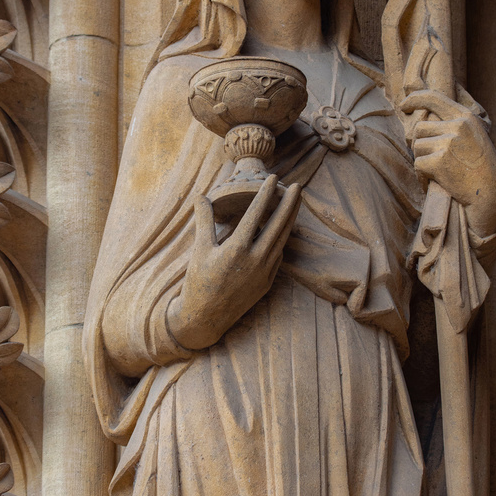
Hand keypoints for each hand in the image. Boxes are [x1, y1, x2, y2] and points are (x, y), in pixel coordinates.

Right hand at [167, 175, 301, 350]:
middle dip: (289, 203)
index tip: (272, 178)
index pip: (256, 213)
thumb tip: (201, 195)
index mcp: (237, 248)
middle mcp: (255, 259)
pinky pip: (278, 256)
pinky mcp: (268, 282)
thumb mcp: (199, 249)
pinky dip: (282, 240)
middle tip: (297, 186)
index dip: (265, 193)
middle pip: (278, 225)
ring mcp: (265, 272)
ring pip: (282, 239)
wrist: (205, 317)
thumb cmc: (198, 281)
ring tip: (297, 203)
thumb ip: (204, 221)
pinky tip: (285, 230)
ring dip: (291, 220)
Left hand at [400, 89, 495, 236]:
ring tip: (441, 172)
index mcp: (466, 117)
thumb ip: (454, 126)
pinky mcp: (439, 161)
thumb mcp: (474, 137)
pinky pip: (418, 164)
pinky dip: (422, 176)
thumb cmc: (481, 168)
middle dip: (423, 145)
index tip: (404, 104)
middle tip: (436, 160)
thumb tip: (423, 122)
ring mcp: (448, 142)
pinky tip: (437, 182)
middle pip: (421, 128)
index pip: (434, 98)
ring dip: (423, 161)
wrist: (490, 193)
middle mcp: (457, 126)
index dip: (415, 99)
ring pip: (417, 147)